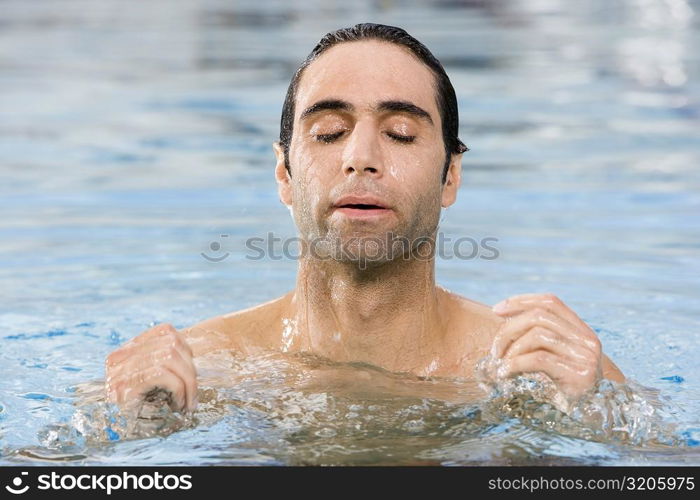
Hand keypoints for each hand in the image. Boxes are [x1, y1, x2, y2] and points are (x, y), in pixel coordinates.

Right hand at [105, 323, 197, 411]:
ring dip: (188, 382)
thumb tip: (190, 352)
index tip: (191, 371)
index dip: (187, 349)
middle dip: (190, 370)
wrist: (122, 435)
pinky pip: (162, 374)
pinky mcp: (123, 388)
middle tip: (194, 394)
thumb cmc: (144, 407)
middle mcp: (119, 357)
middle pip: (170, 345)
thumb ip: (164, 360)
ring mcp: (118, 371)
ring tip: (188, 401)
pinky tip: (178, 404)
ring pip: (169, 357)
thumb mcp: (155, 378)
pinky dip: (178, 389)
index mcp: (127, 349)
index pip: (166, 332)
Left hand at [488, 293, 602, 400]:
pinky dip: (515, 364)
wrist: (591, 416)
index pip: (550, 302)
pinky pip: (538, 359)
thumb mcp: (555, 356)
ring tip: (500, 364)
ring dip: (511, 349)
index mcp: (582, 330)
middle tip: (495, 349)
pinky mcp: (578, 375)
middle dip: (509, 329)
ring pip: (537, 335)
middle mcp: (587, 340)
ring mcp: (585, 357)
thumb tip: (504, 319)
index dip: (521, 301)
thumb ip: (539, 337)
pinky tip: (505, 373)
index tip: (496, 310)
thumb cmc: (566, 386)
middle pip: (539, 316)